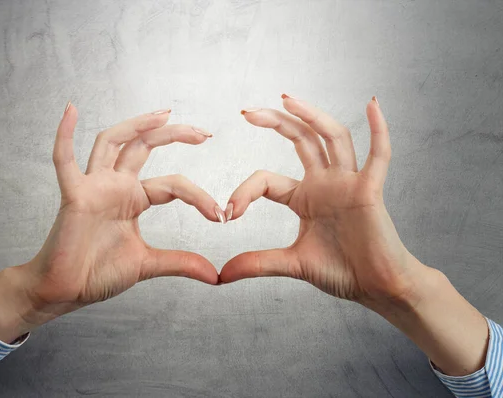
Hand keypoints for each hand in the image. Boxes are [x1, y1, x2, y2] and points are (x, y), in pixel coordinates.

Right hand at [0, 104, 221, 341]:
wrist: (67, 290)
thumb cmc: (98, 273)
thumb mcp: (148, 265)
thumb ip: (180, 263)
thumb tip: (214, 275)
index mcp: (134, 200)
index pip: (173, 185)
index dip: (199, 197)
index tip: (220, 216)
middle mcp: (116, 186)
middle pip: (144, 147)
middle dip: (173, 135)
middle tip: (204, 133)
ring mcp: (94, 187)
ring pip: (113, 142)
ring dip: (136, 125)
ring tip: (164, 114)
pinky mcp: (74, 195)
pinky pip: (64, 160)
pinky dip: (64, 135)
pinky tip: (71, 110)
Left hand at [220, 95, 422, 308]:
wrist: (377, 287)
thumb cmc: (342, 271)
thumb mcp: (292, 263)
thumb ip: (258, 263)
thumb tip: (221, 276)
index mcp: (305, 197)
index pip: (266, 180)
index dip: (244, 192)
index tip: (227, 214)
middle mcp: (326, 183)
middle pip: (301, 140)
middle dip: (275, 122)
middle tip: (247, 111)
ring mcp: (348, 183)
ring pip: (332, 138)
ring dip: (312, 116)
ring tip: (287, 98)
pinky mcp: (370, 191)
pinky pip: (378, 156)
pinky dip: (379, 130)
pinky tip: (372, 104)